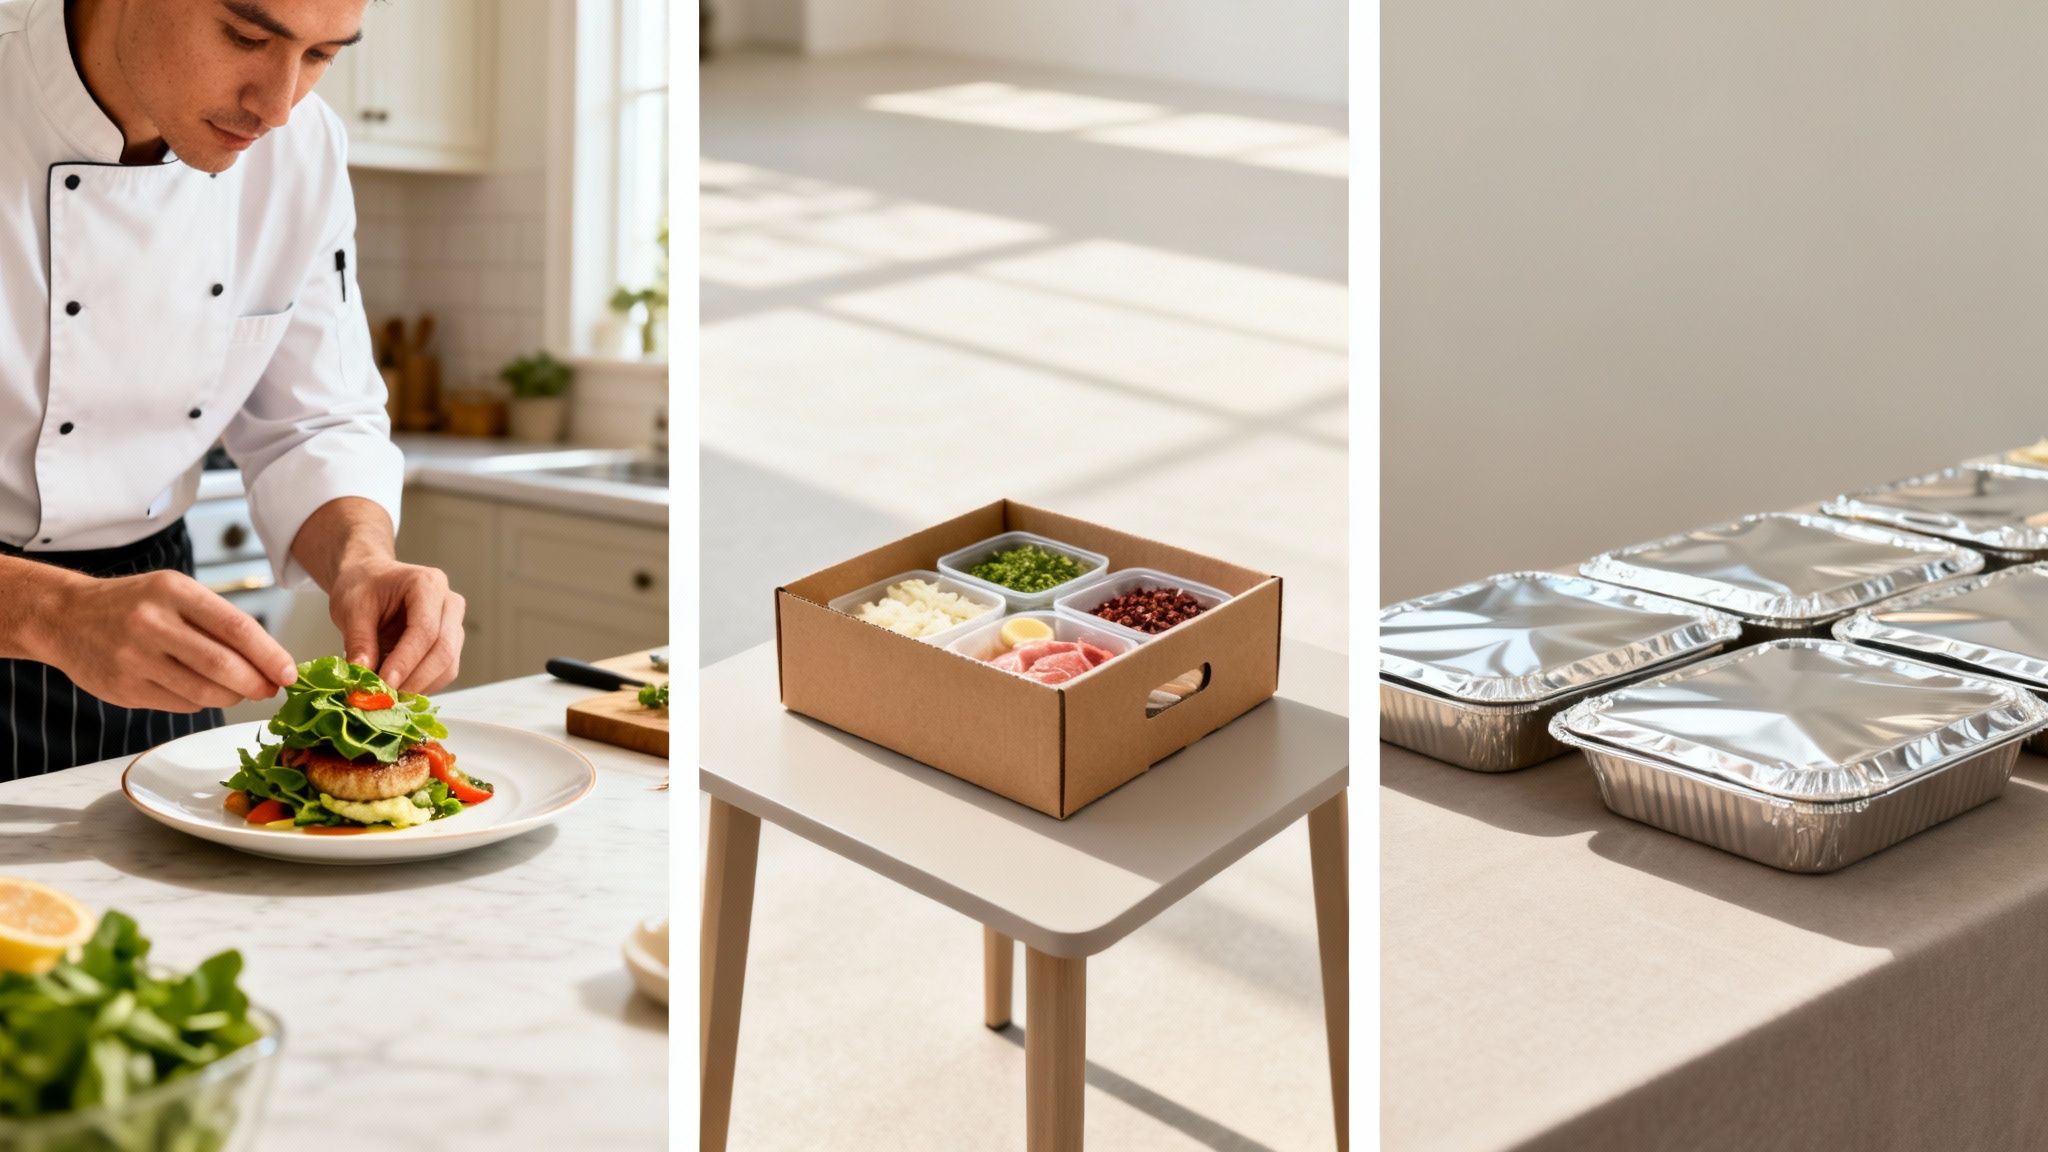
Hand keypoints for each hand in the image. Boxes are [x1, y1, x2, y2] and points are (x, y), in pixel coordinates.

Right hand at [34, 570, 298, 711]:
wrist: (64, 617)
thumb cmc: (135, 604)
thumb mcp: (176, 594)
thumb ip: (218, 622)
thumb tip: (270, 662)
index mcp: (173, 591)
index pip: (236, 627)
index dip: (269, 655)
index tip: (290, 673)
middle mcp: (152, 623)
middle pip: (221, 665)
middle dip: (256, 683)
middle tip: (271, 689)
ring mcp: (134, 658)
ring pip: (203, 692)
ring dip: (232, 697)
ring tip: (241, 691)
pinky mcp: (123, 689)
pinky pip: (179, 705)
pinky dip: (201, 702)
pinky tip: (202, 691)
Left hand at [327, 558, 464, 692]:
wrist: (369, 578)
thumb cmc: (362, 586)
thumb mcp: (351, 609)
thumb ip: (359, 642)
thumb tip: (363, 676)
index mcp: (428, 584)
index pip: (425, 630)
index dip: (405, 661)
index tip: (383, 684)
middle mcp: (450, 603)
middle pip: (443, 651)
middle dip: (415, 679)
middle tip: (385, 698)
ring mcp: (454, 624)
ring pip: (448, 666)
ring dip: (420, 687)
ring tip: (388, 695)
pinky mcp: (450, 643)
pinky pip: (444, 672)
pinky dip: (422, 686)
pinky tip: (397, 689)